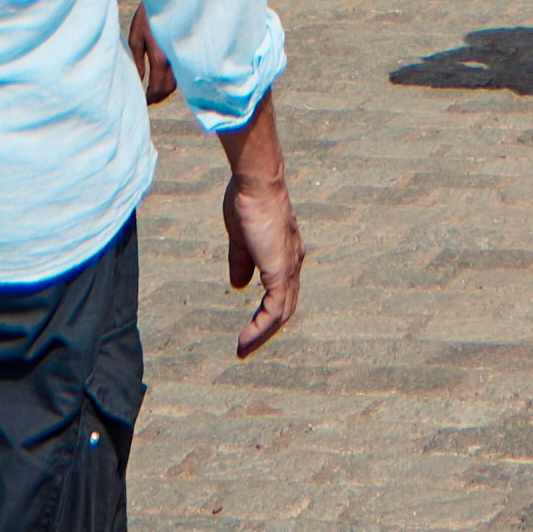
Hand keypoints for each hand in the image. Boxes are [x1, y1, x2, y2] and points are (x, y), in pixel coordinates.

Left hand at [129, 15, 178, 109]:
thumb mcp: (137, 36)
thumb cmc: (149, 14)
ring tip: (154, 87)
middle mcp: (175, 59)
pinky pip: (182, 70)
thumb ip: (137, 61)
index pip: (157, 89)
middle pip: (169, 88)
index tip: (142, 101)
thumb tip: (137, 80)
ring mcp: (183, 54)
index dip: (149, 98)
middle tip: (148, 98)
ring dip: (166, 88)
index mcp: (160, 58)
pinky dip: (173, 77)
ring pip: (177, 80)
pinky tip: (164, 74)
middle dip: (158, 96)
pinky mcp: (187, 49)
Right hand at [223, 163, 302, 352]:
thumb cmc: (249, 200)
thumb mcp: (241, 237)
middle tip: (246, 345)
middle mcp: (293, 262)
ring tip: (243, 348)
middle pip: (285, 306)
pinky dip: (261, 328)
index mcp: (285, 252)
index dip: (266, 309)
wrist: (258, 182)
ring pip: (281, 313)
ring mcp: (289, 268)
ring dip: (262, 334)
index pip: (281, 290)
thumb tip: (239, 284)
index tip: (250, 324)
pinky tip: (246, 339)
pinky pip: (274, 310)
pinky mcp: (280, 272)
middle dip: (266, 329)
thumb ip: (242, 260)